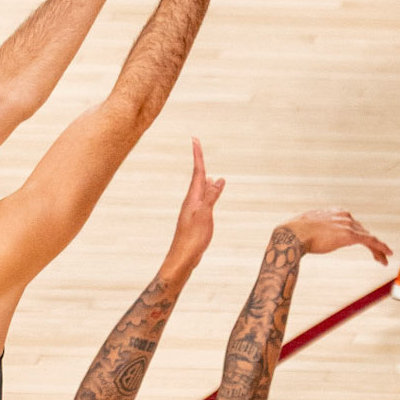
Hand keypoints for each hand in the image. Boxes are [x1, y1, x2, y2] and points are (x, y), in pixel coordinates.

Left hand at [168, 138, 225, 264]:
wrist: (182, 260)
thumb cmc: (192, 240)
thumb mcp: (205, 215)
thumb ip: (211, 196)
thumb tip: (218, 178)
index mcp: (193, 199)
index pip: (197, 172)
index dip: (197, 155)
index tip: (194, 139)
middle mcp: (191, 202)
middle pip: (197, 178)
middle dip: (199, 162)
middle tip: (197, 147)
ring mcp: (192, 211)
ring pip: (200, 189)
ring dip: (203, 177)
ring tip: (206, 170)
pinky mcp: (195, 220)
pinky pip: (202, 200)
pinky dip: (206, 192)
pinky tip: (208, 194)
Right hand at [282, 208, 391, 261]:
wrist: (293, 234)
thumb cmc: (295, 234)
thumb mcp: (309, 228)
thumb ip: (317, 231)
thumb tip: (313, 238)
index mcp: (335, 212)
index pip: (353, 224)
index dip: (360, 235)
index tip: (365, 243)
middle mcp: (344, 215)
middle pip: (363, 231)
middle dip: (371, 244)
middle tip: (378, 256)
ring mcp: (347, 224)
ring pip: (368, 237)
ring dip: (377, 249)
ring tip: (383, 259)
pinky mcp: (350, 235)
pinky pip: (370, 241)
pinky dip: (380, 247)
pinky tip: (387, 253)